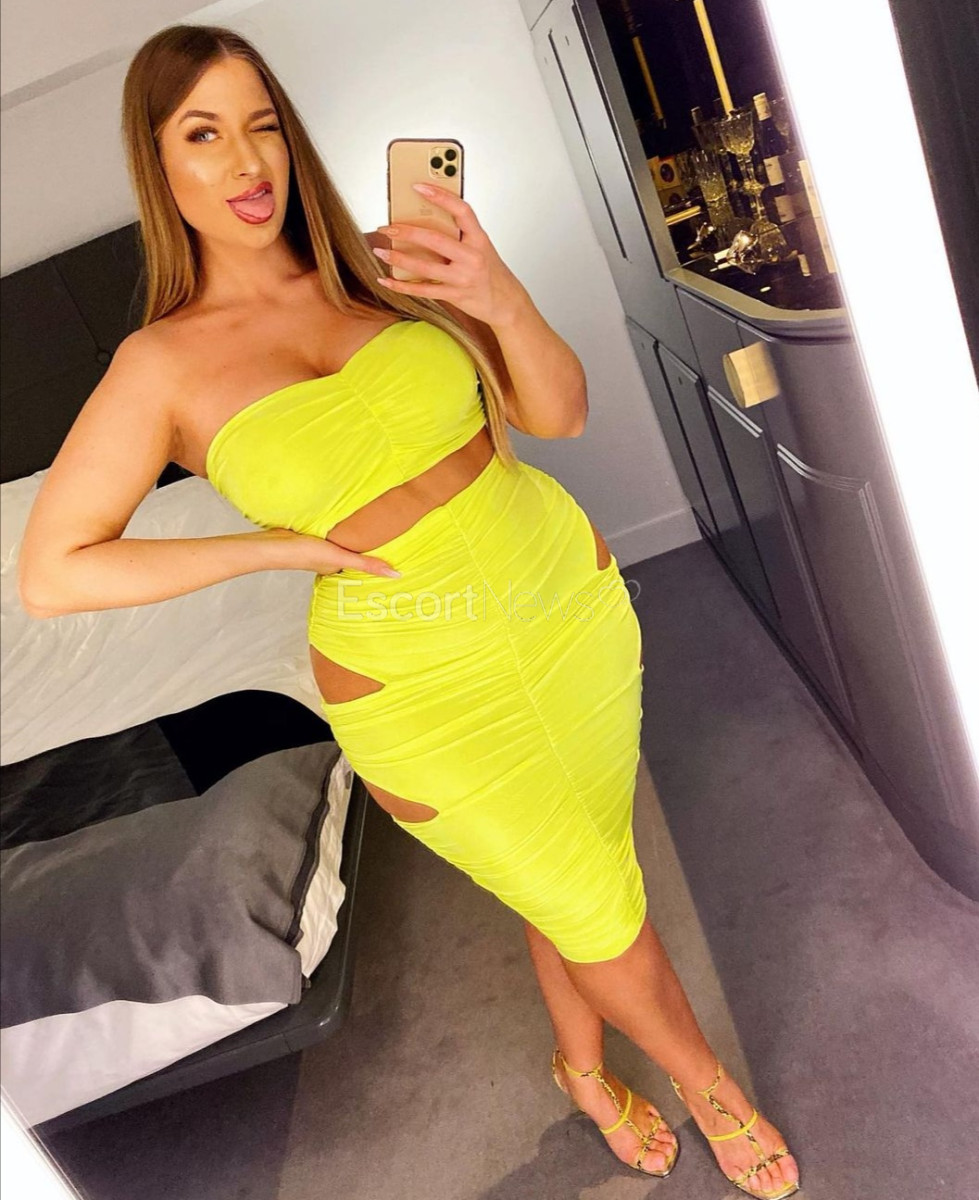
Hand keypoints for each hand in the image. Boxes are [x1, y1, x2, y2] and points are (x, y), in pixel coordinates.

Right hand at [256, 528, 400, 577]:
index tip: (395, 554)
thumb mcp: (340, 557)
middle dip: (365, 547)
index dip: (375, 560)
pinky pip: (329, 532)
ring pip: (340, 542)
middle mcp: (328, 559)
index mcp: (336, 567)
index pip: (360, 565)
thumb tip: (396, 576)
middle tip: (390, 536)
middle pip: (350, 553)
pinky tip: (343, 518)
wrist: (272, 543)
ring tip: (372, 525)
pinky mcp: (309, 534)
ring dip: (351, 537)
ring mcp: (317, 547)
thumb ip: (366, 564)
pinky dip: (337, 529)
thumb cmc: (304, 553)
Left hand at [372, 183, 526, 327]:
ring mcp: (463, 278)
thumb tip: (425, 219)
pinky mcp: (455, 295)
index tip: (418, 186)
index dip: (440, 196)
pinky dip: (402, 286)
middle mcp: (472, 257)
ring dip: (398, 259)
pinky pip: (423, 290)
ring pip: (425, 267)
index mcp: (479, 238)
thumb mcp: (480, 247)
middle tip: (387, 227)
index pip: (461, 210)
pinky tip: (386, 281)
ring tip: (380, 252)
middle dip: (406, 232)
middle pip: (435, 240)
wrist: (506, 302)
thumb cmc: (490, 271)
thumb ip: (459, 234)